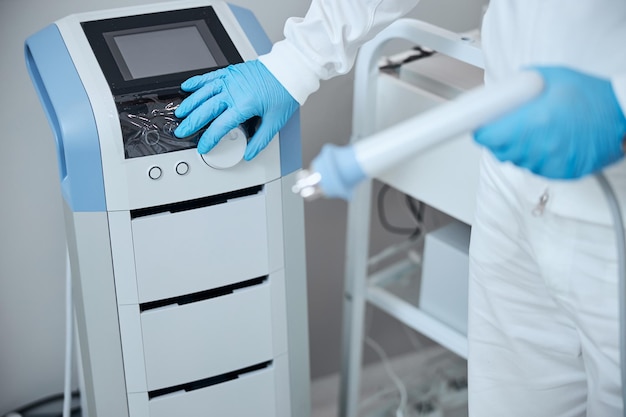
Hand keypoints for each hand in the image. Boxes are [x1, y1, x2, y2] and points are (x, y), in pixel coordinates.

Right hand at [174, 60, 297, 159]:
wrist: (289, 70)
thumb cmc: (284, 91)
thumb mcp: (275, 121)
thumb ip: (260, 139)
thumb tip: (250, 153)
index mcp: (245, 105)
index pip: (221, 126)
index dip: (210, 139)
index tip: (204, 146)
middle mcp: (234, 91)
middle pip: (207, 109)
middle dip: (192, 122)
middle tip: (182, 131)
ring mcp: (231, 80)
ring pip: (204, 92)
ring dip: (190, 103)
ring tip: (180, 113)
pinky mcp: (231, 72)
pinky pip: (209, 76)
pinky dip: (197, 82)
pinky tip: (187, 87)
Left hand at [474, 67, 625, 178]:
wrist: (623, 115)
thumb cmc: (590, 95)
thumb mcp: (550, 77)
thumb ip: (519, 85)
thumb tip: (498, 94)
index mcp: (532, 122)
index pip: (488, 136)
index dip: (482, 130)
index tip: (480, 126)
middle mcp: (539, 145)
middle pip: (499, 151)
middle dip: (499, 138)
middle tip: (509, 125)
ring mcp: (550, 162)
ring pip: (517, 160)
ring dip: (518, 148)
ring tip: (537, 130)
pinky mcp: (561, 172)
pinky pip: (535, 168)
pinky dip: (536, 157)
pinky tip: (549, 141)